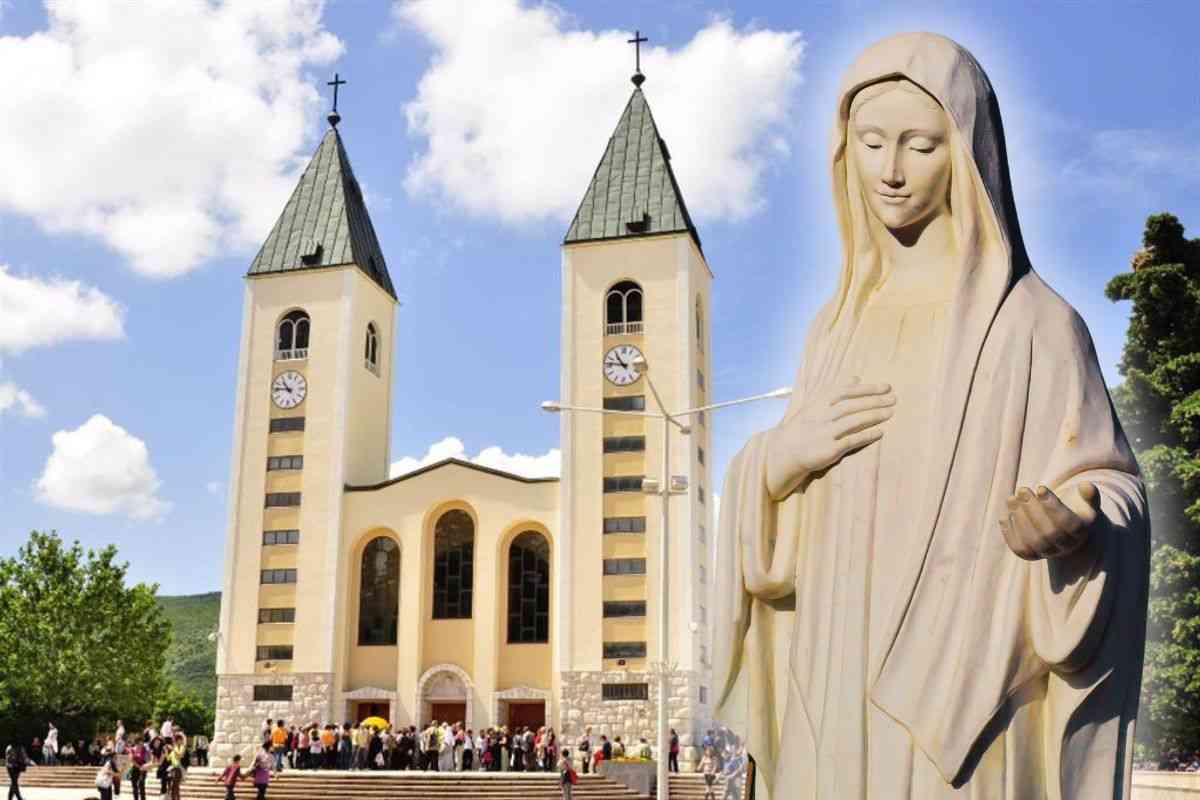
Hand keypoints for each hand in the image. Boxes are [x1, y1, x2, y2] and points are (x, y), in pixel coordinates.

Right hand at [765, 377, 894, 498]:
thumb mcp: (815, 405)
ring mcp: (824, 433)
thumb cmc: (804, 426)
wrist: (785, 451)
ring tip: (890, 412)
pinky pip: (851, 441)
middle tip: (893, 398)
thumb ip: (836, 391)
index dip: (866, 388)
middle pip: (851, 405)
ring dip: (873, 416)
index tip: (886, 386)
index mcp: (818, 403)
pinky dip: (866, 435)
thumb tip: (856, 377)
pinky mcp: (828, 450)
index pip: (845, 391)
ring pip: (852, 421)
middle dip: (874, 401)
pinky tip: (880, 432)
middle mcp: (821, 416)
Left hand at [999, 481, 1099, 559]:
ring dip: (1019, 518)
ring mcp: (1046, 554)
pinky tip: (1007, 512)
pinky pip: (1018, 547)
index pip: (1067, 523)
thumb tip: (1086, 486)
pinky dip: (1009, 530)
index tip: (1040, 488)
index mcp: (1080, 533)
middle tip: (1022, 490)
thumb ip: (1088, 493)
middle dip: (1033, 509)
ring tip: (1012, 499)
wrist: (1062, 531)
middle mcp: (1065, 547)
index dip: (1053, 505)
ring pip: (1032, 541)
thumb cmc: (1073, 510)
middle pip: (1049, 533)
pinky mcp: (1029, 556)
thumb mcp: (1085, 501)